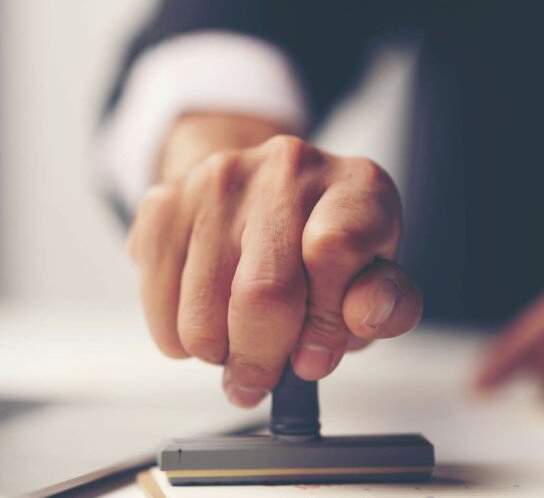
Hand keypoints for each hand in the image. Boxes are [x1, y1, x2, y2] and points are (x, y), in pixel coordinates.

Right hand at [127, 132, 422, 406]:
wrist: (260, 192)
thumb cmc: (324, 247)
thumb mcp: (373, 279)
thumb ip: (385, 306)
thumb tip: (365, 316)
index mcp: (356, 186)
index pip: (334, 252)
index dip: (323, 323)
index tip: (314, 358)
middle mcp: (288, 167)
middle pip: (262, 292)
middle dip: (262, 358)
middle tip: (263, 376)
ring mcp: (219, 178)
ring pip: (203, 313)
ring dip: (218, 352)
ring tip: (236, 340)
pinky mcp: (165, 201)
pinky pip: (158, 302)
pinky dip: (177, 337)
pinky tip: (204, 319)